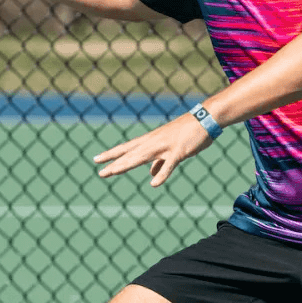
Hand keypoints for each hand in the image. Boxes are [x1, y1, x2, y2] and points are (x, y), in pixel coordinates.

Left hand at [93, 113, 214, 186]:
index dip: (112, 155)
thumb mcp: (170, 148)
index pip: (127, 149)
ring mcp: (166, 146)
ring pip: (142, 156)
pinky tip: (154, 184)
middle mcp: (154, 142)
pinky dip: (162, 174)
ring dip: (127, 164)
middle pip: (130, 154)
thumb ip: (159, 162)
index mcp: (151, 141)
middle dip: (114, 163)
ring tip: (113, 171)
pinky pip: (169, 164)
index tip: (96, 159)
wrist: (205, 118)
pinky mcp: (179, 151)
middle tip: (99, 172)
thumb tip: (150, 175)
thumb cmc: (188, 133)